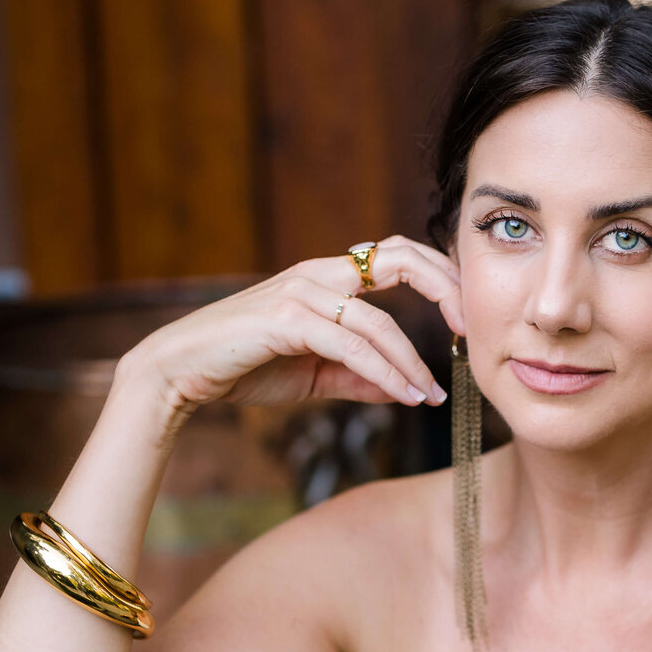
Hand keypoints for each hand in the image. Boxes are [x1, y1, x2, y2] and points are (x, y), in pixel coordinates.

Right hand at [117, 238, 464, 414]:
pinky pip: (351, 345)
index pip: (398, 256)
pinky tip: (405, 394)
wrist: (181, 373)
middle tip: (470, 330)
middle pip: (399, 259)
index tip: (465, 316)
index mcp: (330, 276)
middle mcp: (320, 273)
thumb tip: (404, 389)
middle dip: (444, 288)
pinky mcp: (286, 319)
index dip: (439, 275)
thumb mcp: (315, 373)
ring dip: (412, 362)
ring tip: (433, 395)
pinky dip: (384, 373)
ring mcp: (302, 291)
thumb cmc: (246, 366)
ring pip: (378, 321)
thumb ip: (360, 375)